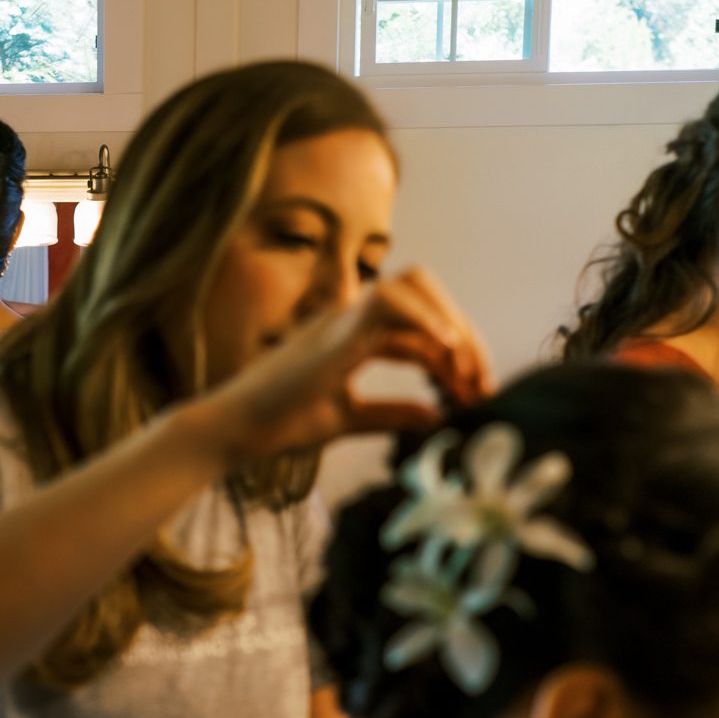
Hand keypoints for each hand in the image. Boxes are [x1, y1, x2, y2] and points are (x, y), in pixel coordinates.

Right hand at [191, 267, 493, 467]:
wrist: (236, 431)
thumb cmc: (280, 423)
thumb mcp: (350, 419)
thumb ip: (393, 413)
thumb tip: (439, 416)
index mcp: (354, 333)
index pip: (422, 324)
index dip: (458, 355)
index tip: (478, 394)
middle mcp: (350, 316)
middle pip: (426, 294)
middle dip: (465, 334)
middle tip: (482, 385)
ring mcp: (342, 317)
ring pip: (413, 286)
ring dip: (450, 324)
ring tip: (467, 373)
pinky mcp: (335, 330)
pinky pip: (390, 301)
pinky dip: (424, 320)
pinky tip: (446, 354)